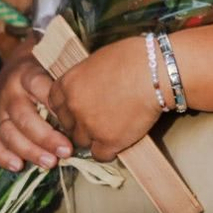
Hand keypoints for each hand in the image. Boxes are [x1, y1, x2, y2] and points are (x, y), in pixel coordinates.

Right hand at [0, 42, 71, 170]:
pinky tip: (19, 166)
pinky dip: (3, 156)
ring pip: (8, 133)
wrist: (19, 65)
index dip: (55, 105)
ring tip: (50, 163)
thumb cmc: (49, 68)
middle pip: (24, 117)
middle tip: (67, 151)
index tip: (75, 120)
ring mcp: (0, 109)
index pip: (38, 86)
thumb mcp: (58, 65)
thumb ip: (69, 80)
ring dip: (29, 150)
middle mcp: (11, 92)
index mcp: (27, 74)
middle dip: (45, 137)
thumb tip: (97, 98)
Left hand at [47, 36, 162, 161]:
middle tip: (100, 116)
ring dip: (95, 137)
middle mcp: (73, 107)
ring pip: (82, 141)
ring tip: (113, 127)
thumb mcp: (100, 59)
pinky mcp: (109, 141)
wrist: (158, 71)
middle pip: (68, 124)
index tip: (80, 107)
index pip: (54, 104)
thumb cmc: (135, 57)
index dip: (68, 107)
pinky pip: (100, 155)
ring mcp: (89, 126)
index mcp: (68, 84)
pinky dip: (109, 150)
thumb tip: (88, 85)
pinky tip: (120, 140)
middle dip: (81, 123)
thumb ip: (86, 76)